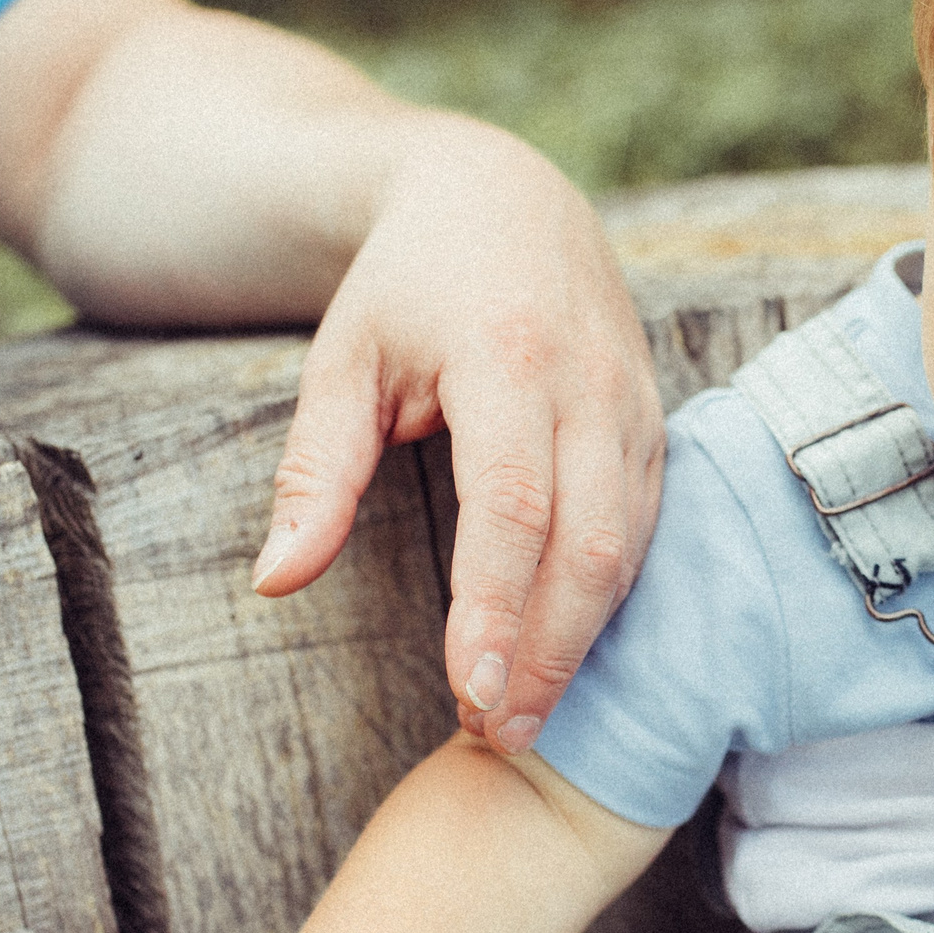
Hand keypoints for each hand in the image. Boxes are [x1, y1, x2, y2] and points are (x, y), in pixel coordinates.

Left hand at [249, 123, 663, 756]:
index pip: (514, 508)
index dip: (497, 609)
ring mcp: (636, 406)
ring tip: (522, 715)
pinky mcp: (657, 427)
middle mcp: (591, 384)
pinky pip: (646, 529)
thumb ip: (315, 473)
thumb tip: (276, 583)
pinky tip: (563, 652)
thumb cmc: (407, 286)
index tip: (471, 692)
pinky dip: (609, 600)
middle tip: (499, 735)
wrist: (504, 198)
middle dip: (548, 652)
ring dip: (581, 640)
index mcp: (508, 357)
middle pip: (588, 545)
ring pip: (630, 547)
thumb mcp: (342, 361)